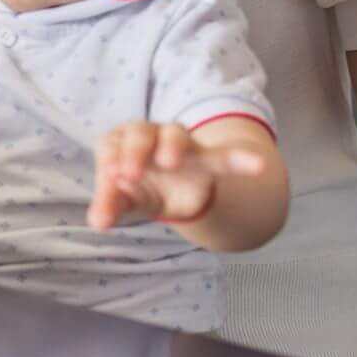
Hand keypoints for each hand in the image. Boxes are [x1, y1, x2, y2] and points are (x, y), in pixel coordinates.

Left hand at [87, 121, 267, 229]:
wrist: (173, 191)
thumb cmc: (139, 187)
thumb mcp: (125, 198)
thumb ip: (111, 205)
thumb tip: (98, 223)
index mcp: (122, 141)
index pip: (112, 145)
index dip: (112, 159)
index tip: (111, 176)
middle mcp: (150, 135)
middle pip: (141, 133)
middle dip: (135, 151)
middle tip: (128, 173)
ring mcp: (179, 144)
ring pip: (176, 135)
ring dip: (172, 145)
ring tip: (169, 162)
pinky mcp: (207, 159)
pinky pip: (225, 156)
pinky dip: (241, 160)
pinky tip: (257, 166)